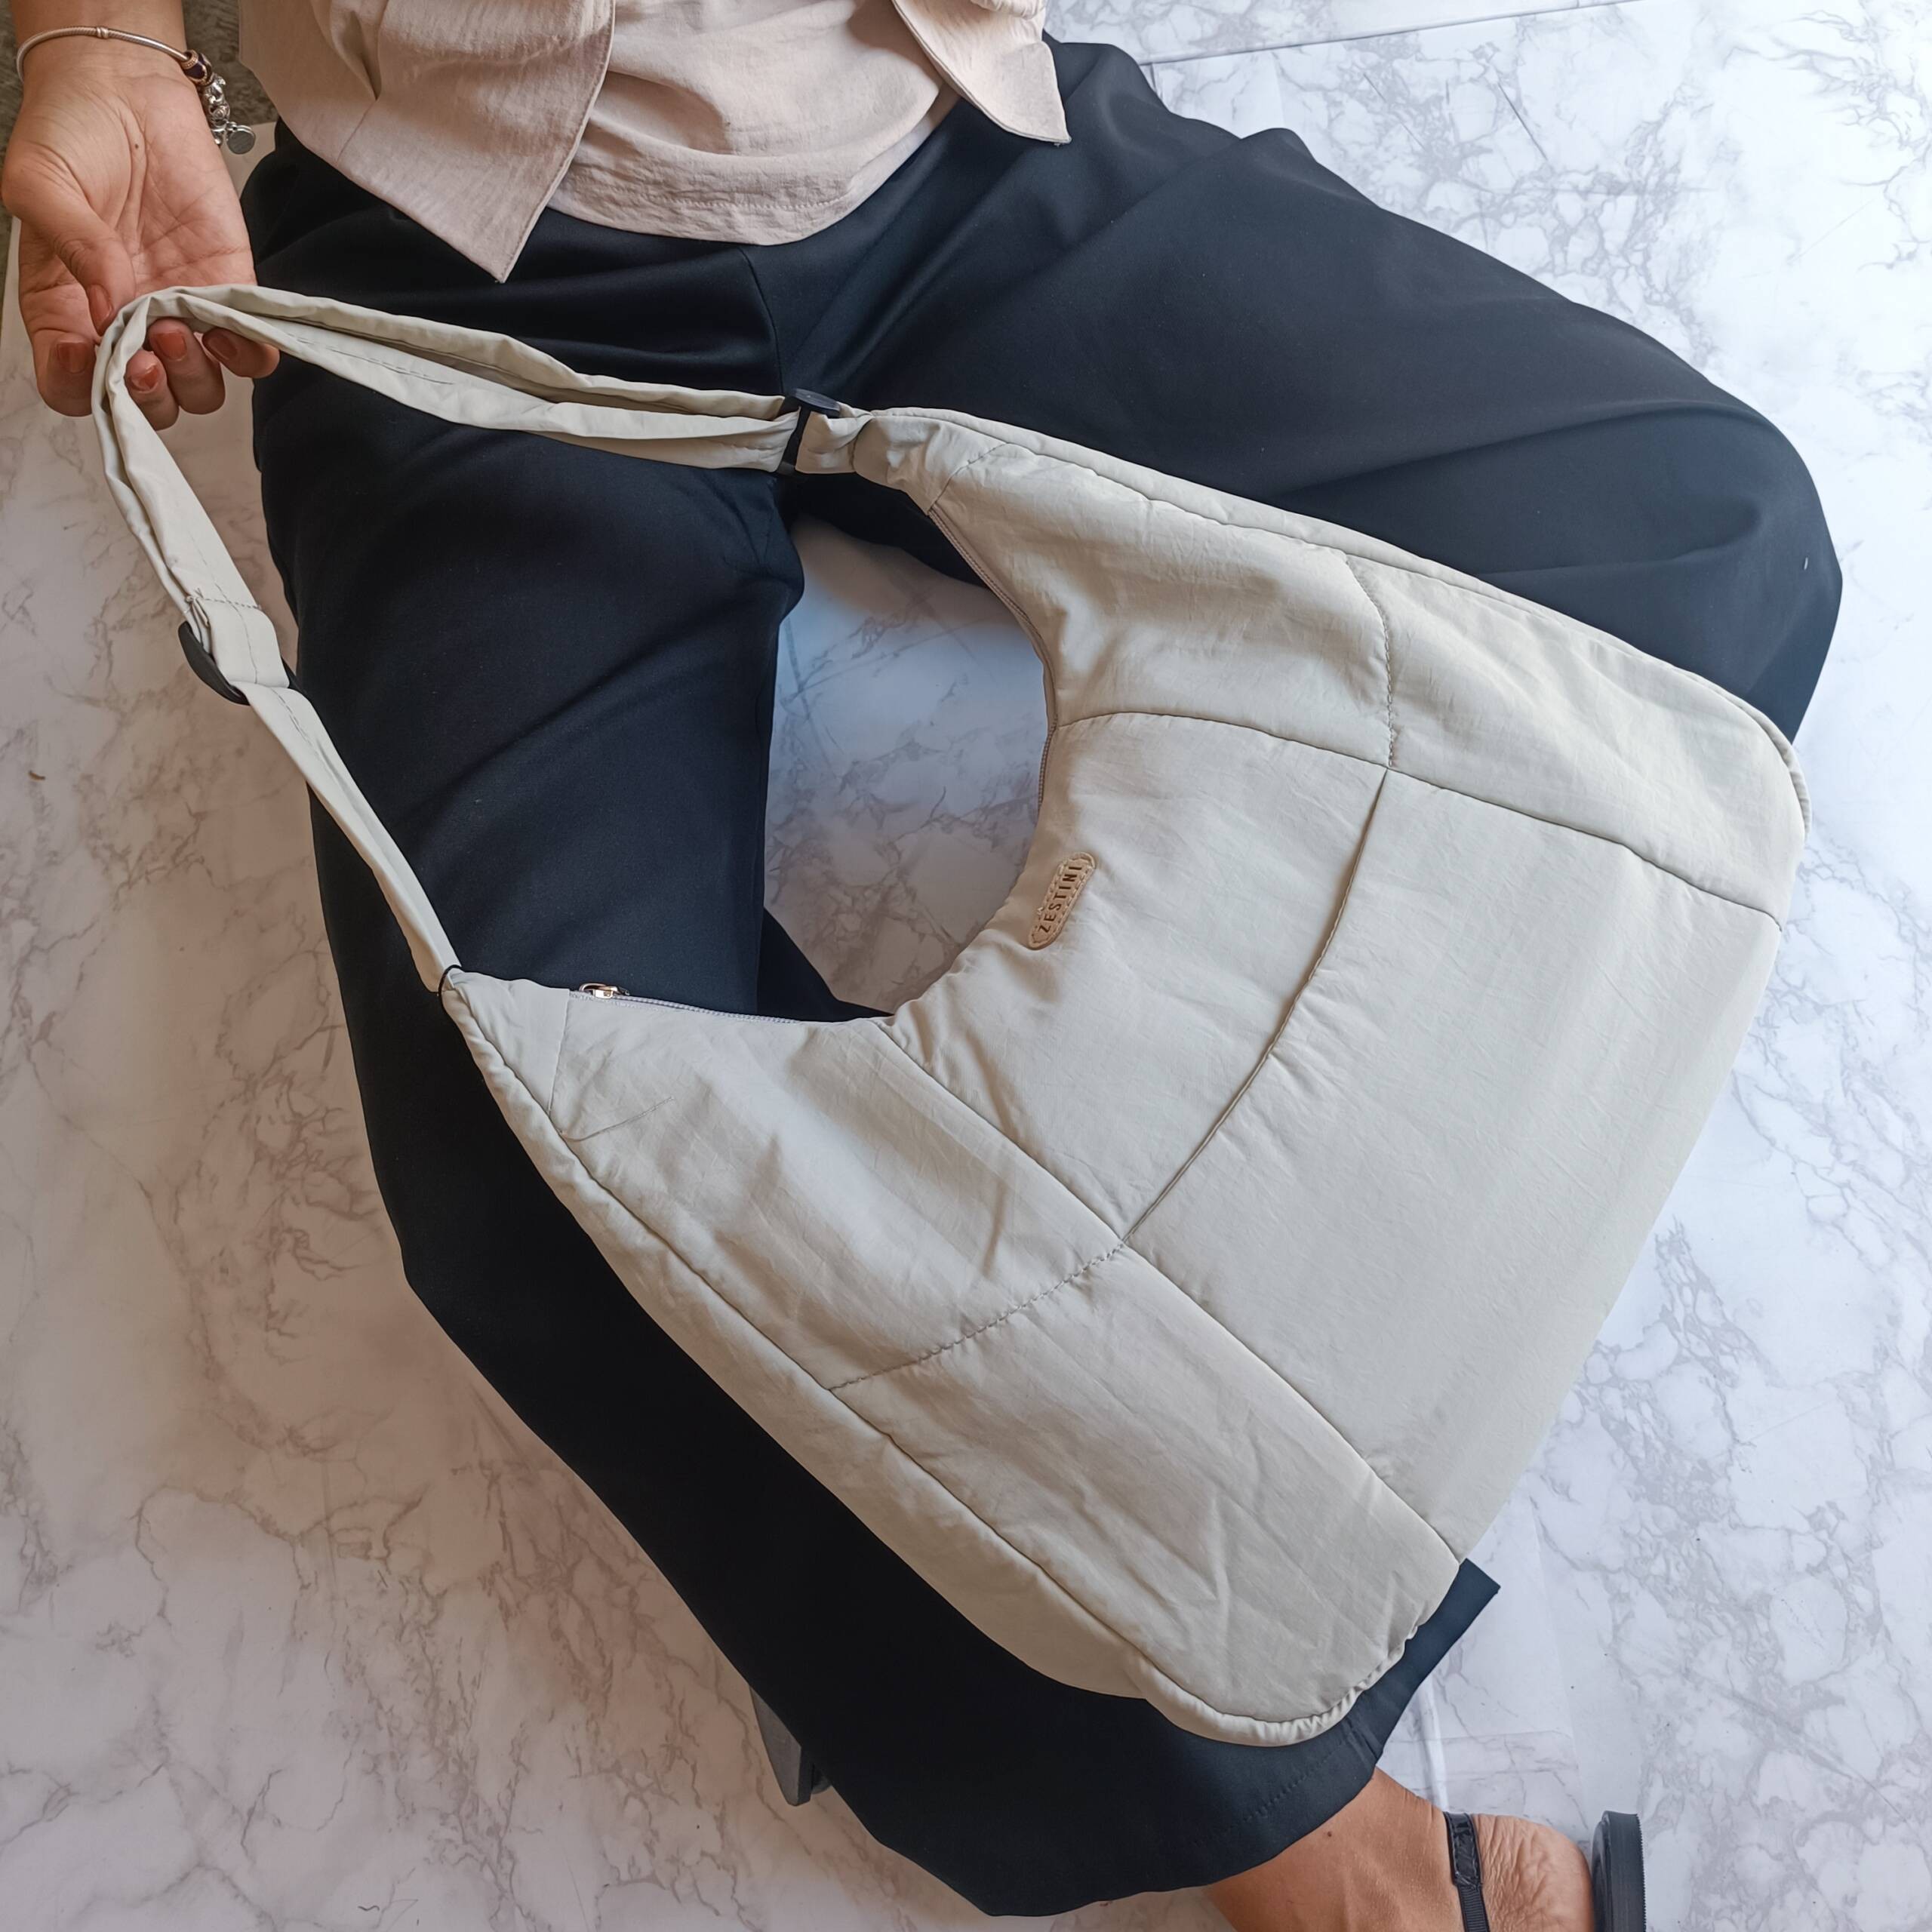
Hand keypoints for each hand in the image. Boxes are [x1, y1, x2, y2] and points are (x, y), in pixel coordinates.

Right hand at [2, 34, 276, 422]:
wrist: (124, 90)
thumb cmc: (68, 135)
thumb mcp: (39, 183)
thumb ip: (72, 248)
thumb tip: (112, 312)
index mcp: (66, 310)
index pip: (73, 385)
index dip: (85, 391)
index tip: (91, 360)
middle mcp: (125, 322)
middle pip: (147, 404)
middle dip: (149, 397)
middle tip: (147, 356)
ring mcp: (178, 311)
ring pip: (199, 390)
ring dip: (193, 377)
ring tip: (177, 327)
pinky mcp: (227, 290)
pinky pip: (251, 352)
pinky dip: (247, 356)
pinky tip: (228, 331)